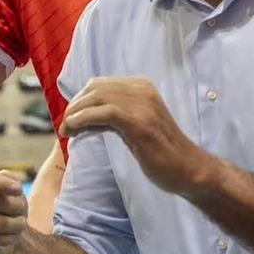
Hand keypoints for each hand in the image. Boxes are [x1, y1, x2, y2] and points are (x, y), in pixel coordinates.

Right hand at [0, 164, 27, 253]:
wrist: (6, 231)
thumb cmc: (8, 204)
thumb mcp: (14, 188)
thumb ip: (10, 179)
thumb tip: (5, 178)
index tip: (18, 190)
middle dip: (9, 206)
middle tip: (22, 211)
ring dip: (10, 224)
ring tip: (20, 225)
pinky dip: (2, 239)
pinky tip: (10, 238)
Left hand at [60, 76, 210, 194]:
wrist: (187, 169)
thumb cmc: (160, 150)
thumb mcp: (135, 124)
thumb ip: (113, 114)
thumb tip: (79, 116)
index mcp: (142, 86)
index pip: (99, 84)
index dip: (80, 100)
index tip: (70, 119)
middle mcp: (143, 89)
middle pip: (95, 89)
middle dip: (75, 107)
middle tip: (65, 127)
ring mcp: (142, 105)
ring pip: (97, 98)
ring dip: (75, 114)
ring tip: (67, 130)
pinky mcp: (139, 123)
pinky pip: (104, 113)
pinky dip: (84, 119)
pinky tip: (75, 130)